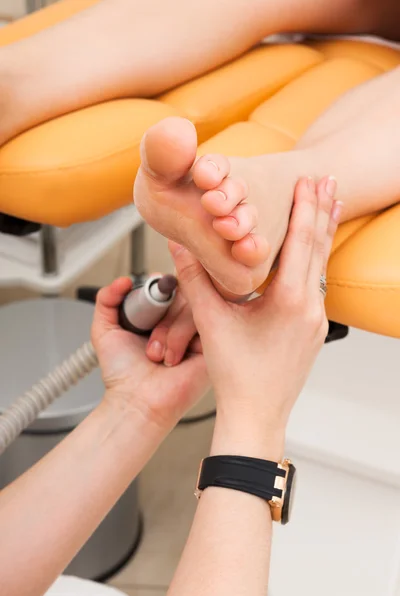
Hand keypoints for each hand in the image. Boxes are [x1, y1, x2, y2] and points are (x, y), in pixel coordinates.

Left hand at [91, 277, 208, 430]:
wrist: (137, 401)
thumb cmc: (123, 373)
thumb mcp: (105, 330)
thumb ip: (107, 299)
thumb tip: (124, 280)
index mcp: (160, 314)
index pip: (169, 283)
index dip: (159, 287)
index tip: (150, 296)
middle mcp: (180, 320)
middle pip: (182, 290)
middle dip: (161, 311)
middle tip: (147, 333)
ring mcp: (197, 332)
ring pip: (192, 305)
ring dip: (169, 330)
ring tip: (157, 355)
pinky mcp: (211, 345)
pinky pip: (205, 322)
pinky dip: (182, 338)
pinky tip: (173, 358)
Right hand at [170, 177, 340, 436]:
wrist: (256, 415)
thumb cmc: (235, 375)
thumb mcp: (211, 322)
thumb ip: (195, 279)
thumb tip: (179, 244)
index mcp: (288, 300)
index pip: (300, 241)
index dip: (305, 207)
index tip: (309, 180)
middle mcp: (310, 308)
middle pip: (319, 248)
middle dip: (323, 211)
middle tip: (329, 180)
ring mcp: (316, 321)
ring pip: (322, 267)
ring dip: (324, 234)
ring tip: (330, 207)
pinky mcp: (314, 331)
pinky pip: (318, 287)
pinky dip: (317, 261)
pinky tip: (314, 254)